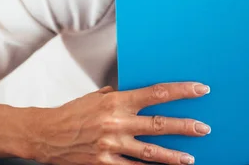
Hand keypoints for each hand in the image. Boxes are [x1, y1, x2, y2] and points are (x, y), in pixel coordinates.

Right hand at [29, 82, 210, 164]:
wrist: (45, 134)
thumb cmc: (73, 112)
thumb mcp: (98, 97)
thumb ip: (120, 96)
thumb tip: (139, 93)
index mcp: (118, 102)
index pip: (157, 93)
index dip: (181, 91)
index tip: (200, 90)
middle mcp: (117, 122)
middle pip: (159, 125)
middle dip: (185, 127)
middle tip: (204, 128)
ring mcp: (111, 145)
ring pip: (150, 152)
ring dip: (172, 156)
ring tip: (190, 158)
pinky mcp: (104, 163)